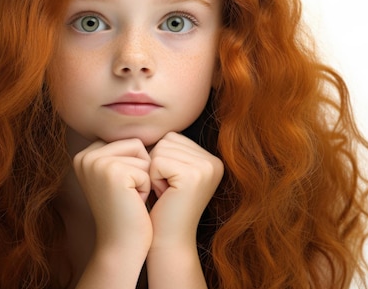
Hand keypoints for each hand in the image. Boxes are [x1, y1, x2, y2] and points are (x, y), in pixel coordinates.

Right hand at [73, 139, 152, 253]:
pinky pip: (147, 168)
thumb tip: (149, 130)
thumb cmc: (127, 211)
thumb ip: (124, 152)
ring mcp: (96, 162)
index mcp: (85, 155)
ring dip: (144, 178)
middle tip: (128, 194)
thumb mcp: (120, 176)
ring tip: (130, 197)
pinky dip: (146, 187)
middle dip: (141, 170)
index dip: (136, 166)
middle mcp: (85, 156)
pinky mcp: (112, 171)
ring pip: (143, 154)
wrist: (122, 245)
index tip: (124, 189)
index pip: (128, 142)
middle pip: (135, 144)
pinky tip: (133, 203)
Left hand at [148, 132, 223, 248]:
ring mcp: (206, 167)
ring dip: (155, 171)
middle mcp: (214, 161)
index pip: (173, 137)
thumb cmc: (165, 207)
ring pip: (161, 149)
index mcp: (213, 159)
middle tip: (168, 190)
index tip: (171, 184)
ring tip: (166, 192)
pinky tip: (164, 195)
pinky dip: (153, 178)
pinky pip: (157, 161)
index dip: (162, 160)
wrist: (168, 240)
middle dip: (158, 165)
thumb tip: (155, 127)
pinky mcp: (193, 175)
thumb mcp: (175, 172)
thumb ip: (174, 149)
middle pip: (167, 140)